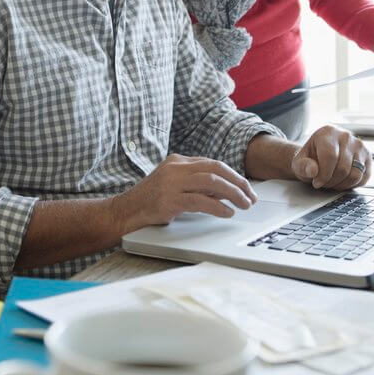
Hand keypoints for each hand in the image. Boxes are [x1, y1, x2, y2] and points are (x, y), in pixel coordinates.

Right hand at [117, 154, 256, 230]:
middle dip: (238, 182)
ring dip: (233, 194)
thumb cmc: (148, 202)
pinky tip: (227, 212)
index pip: (213, 164)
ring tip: (244, 204)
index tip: (246, 187)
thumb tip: (224, 190)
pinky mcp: (169, 200)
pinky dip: (218, 207)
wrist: (122, 213)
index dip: (233, 175)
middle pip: (216, 169)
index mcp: (178, 161)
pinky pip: (200, 201)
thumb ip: (196, 185)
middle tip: (251, 195)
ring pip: (211, 182)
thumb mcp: (174, 186)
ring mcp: (171, 183)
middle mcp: (176, 168)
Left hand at [290, 126, 371, 189]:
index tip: (316, 182)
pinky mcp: (367, 156)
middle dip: (331, 181)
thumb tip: (313, 171)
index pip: (330, 156)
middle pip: (343, 168)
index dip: (323, 175)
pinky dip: (352, 185)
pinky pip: (364, 177)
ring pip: (355, 174)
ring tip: (332, 182)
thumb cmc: (310, 159)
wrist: (320, 156)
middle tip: (323, 183)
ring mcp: (359, 145)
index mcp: (328, 132)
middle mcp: (346, 136)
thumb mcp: (299, 163)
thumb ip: (302, 166)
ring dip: (342, 185)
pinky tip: (341, 181)